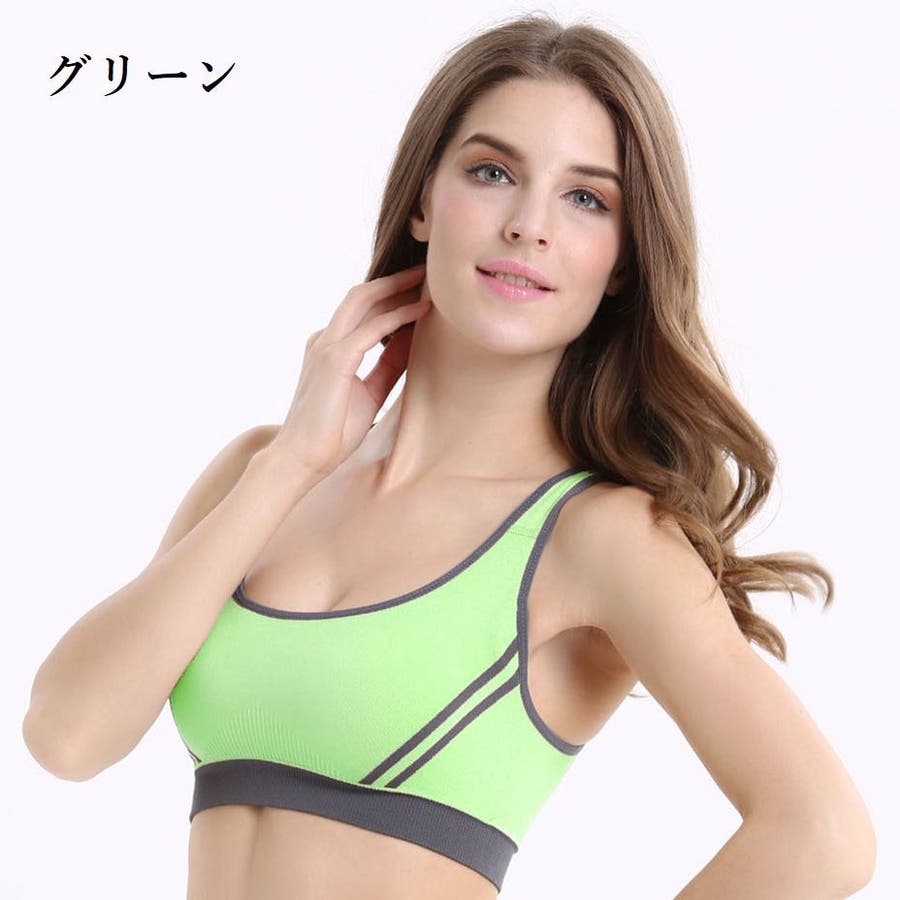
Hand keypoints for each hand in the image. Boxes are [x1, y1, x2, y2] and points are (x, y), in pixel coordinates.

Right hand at [267, 264, 430, 477]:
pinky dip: (398, 316)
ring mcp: (326, 347)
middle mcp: (324, 340)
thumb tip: (413, 342)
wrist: (302, 460)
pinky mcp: (335, 360)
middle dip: (393, 280)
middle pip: (361, 296)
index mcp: (329, 347)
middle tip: (425, 272)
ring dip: (396, 287)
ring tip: (425, 280)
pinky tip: (420, 311)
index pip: (361, 312)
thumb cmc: (333, 432)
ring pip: (363, 301)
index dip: (390, 297)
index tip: (419, 289)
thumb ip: (389, 365)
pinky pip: (371, 329)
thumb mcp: (371, 392)